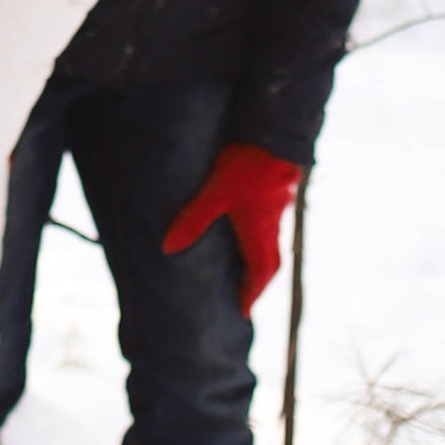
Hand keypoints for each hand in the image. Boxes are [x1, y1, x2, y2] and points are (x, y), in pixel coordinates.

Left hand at [160, 145, 303, 313]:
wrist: (274, 134)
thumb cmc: (246, 165)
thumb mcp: (215, 193)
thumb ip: (193, 219)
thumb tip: (167, 248)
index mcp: (260, 233)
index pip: (261, 274)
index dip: (252, 293)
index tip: (243, 310)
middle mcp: (272, 226)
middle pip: (271, 263)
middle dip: (258, 282)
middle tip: (244, 293)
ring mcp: (277, 209)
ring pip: (272, 243)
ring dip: (260, 260)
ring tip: (243, 265)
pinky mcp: (277, 193)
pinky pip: (272, 226)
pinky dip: (262, 238)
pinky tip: (249, 226)